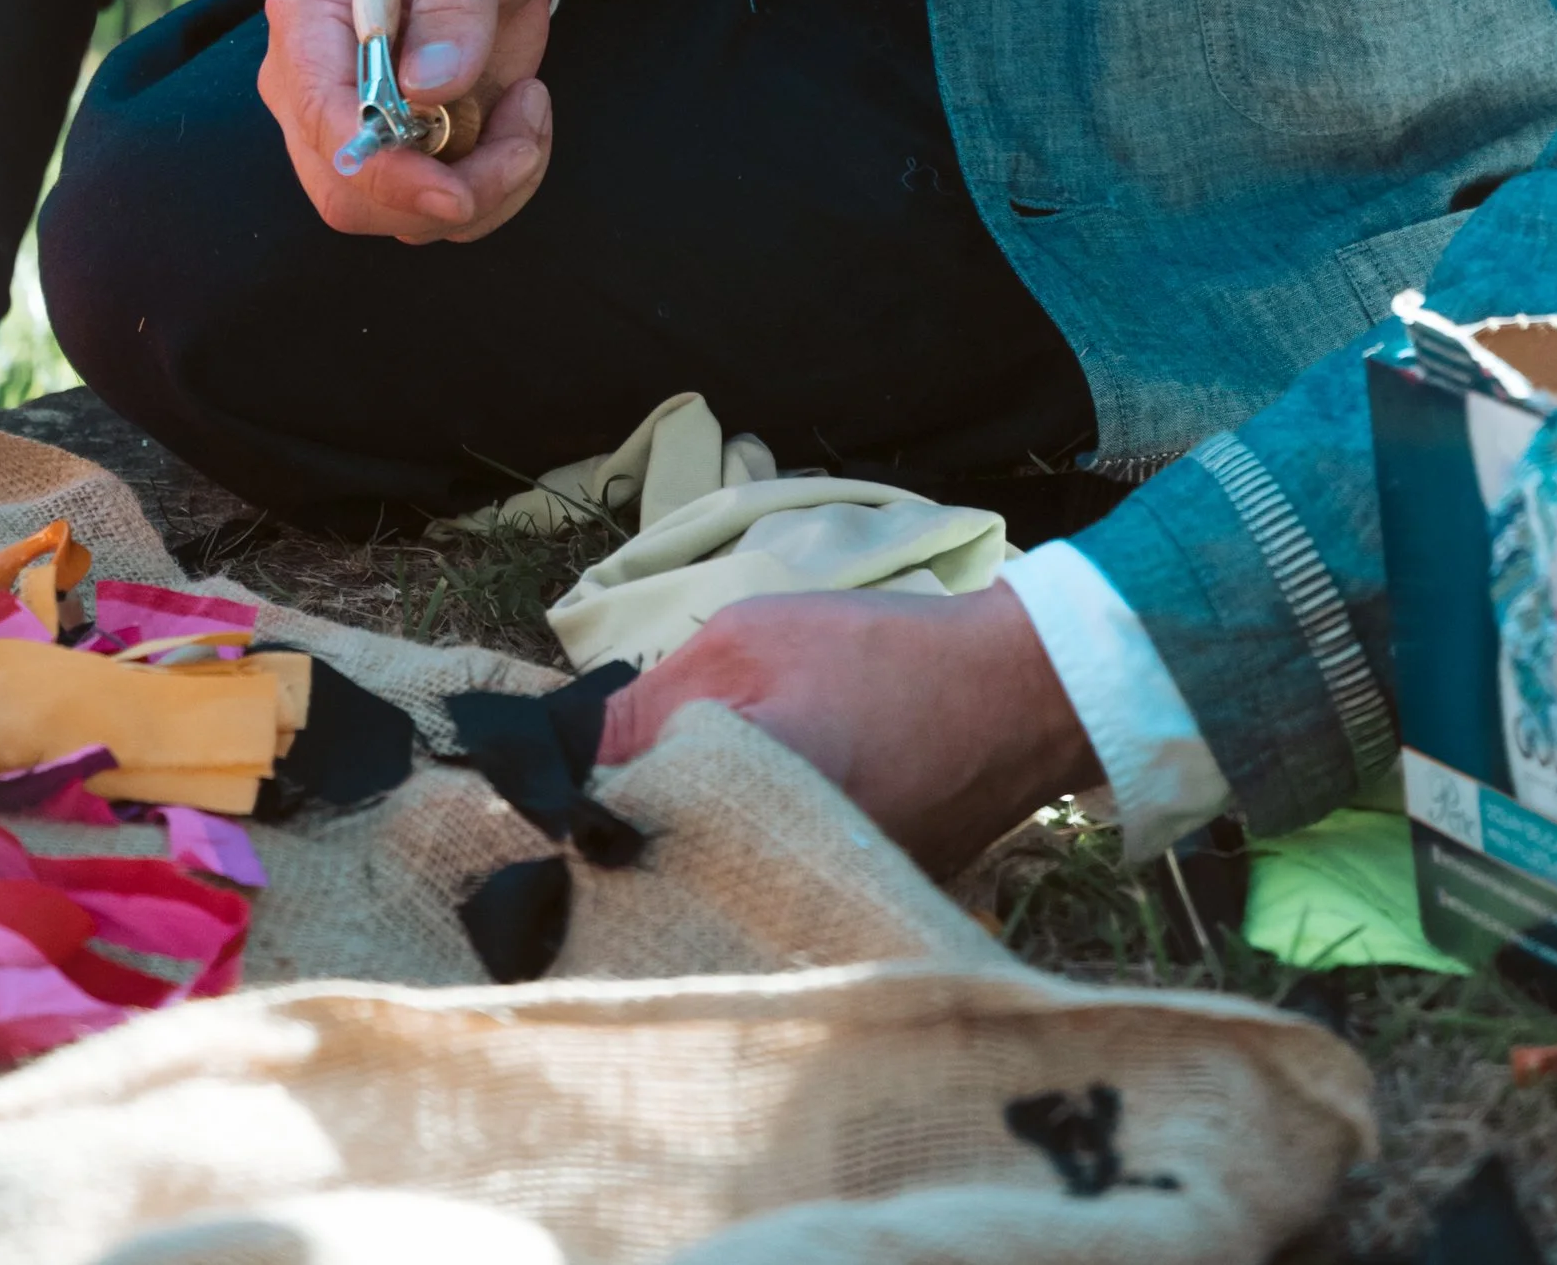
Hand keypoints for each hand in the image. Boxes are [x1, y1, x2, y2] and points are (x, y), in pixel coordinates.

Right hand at [259, 0, 555, 243]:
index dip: (380, 168)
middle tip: (526, 135)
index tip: (455, 192)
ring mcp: (354, 125)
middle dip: (445, 194)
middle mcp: (312, 82)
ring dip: (484, 190)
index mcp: (309, 13)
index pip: (319, 114)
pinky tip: (522, 120)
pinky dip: (496, 188)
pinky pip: (438, 211)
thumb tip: (426, 88)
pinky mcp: (402, 151)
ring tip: (530, 109)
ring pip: (396, 216)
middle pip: (347, 191)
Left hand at [598, 583, 1094, 877]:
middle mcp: (768, 892)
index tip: (540, 784)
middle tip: (606, 791)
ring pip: (706, 893)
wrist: (1016, 693)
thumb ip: (645, 704)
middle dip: (622, 841)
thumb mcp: (745, 642)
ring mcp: (810, 913)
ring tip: (674, 803)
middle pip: (652, 884)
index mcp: (734, 824)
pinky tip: (741, 822)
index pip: (606, 843)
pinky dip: (743, 863)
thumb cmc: (878, 654)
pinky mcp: (844, 915)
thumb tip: (561, 755)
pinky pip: (761, 897)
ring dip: (681, 853)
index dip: (569, 810)